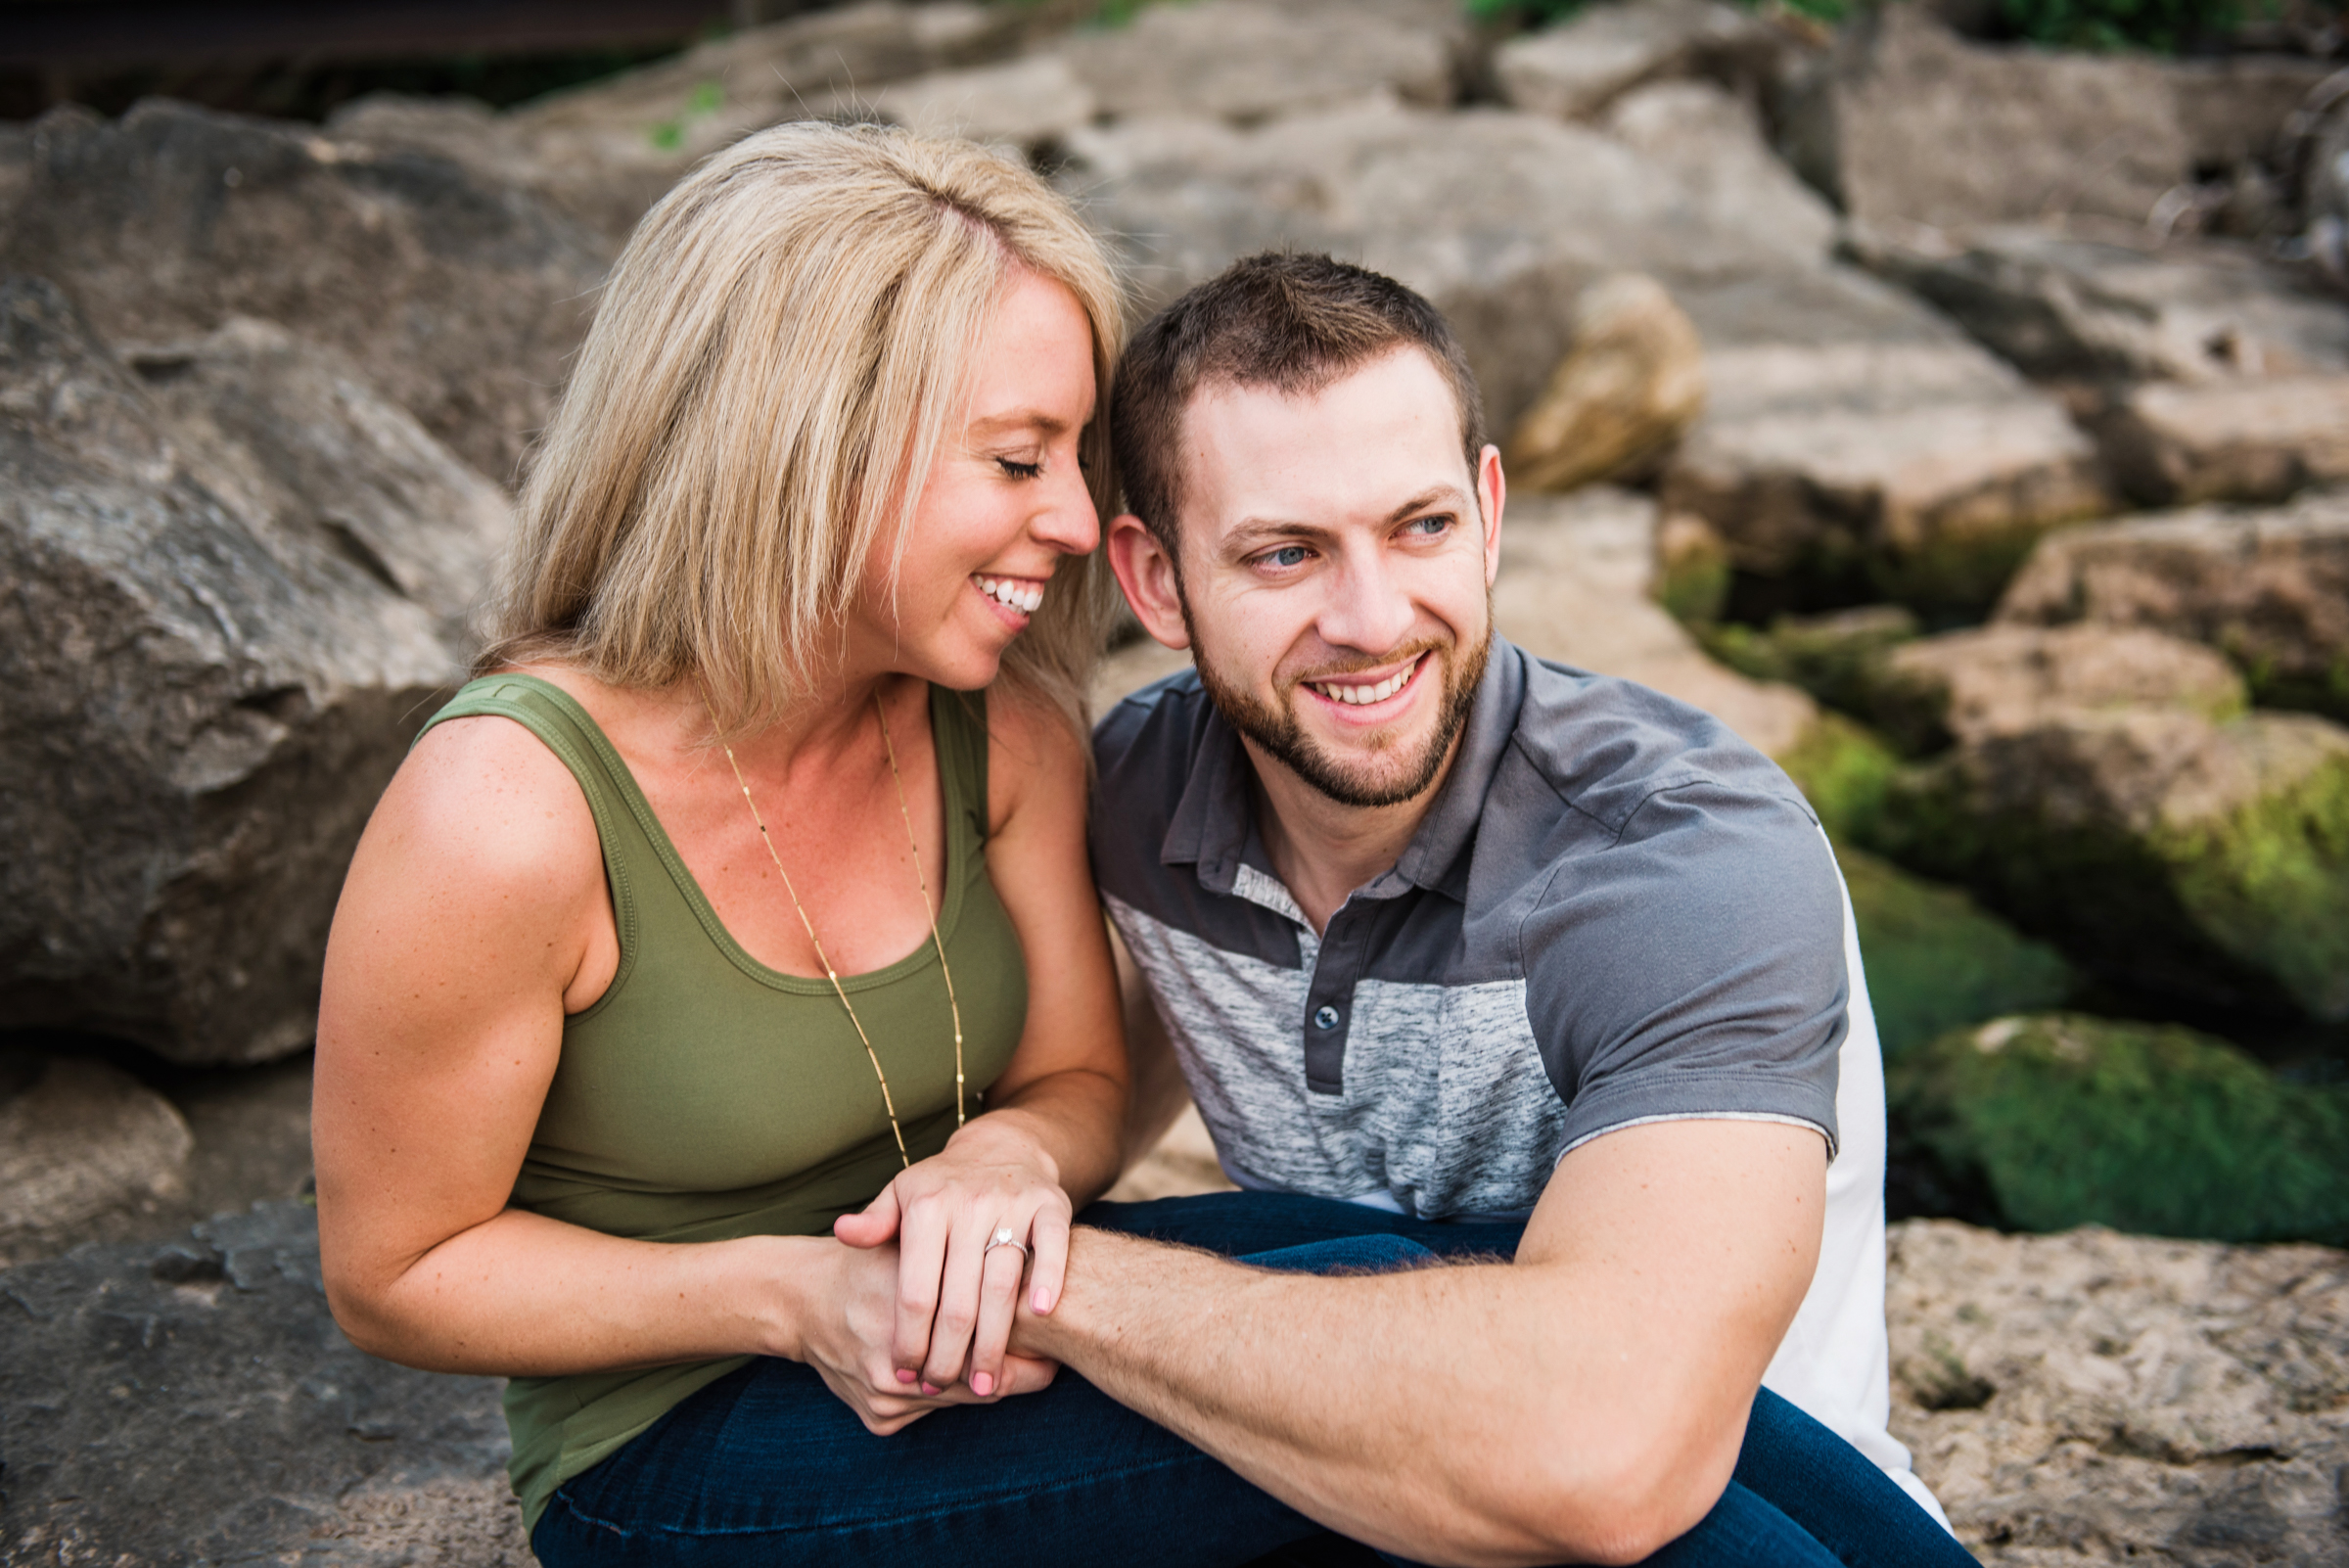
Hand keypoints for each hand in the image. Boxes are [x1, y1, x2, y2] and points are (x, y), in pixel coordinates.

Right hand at [795, 1238, 1058, 1434]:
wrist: (801, 1300)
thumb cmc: (871, 1265)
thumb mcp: (913, 1246)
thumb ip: (965, 1259)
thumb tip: (1033, 1275)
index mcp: (907, 1316)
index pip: (988, 1348)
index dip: (1029, 1351)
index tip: (1053, 1339)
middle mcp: (892, 1366)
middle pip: (981, 1385)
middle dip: (1020, 1374)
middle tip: (1051, 1360)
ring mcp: (885, 1398)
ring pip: (962, 1400)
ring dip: (987, 1384)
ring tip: (1026, 1367)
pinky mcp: (880, 1420)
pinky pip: (936, 1413)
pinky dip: (956, 1395)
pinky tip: (974, 1376)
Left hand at [832, 1115, 1073, 1399]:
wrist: (1003, 1148)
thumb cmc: (942, 1188)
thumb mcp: (901, 1196)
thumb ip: (875, 1222)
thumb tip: (843, 1233)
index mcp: (926, 1206)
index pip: (916, 1288)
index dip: (910, 1337)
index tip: (905, 1373)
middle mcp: (969, 1204)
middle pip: (959, 1297)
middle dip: (949, 1353)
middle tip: (940, 1388)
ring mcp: (1012, 1204)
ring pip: (1002, 1283)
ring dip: (994, 1341)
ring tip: (984, 1385)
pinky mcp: (1051, 1204)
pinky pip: (1053, 1246)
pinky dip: (1047, 1279)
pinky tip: (1039, 1318)